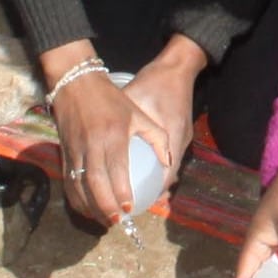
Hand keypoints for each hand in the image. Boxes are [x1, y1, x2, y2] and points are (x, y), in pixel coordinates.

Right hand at [45, 62, 163, 226]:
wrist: (75, 82)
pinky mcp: (64, 152)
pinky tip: (86, 208)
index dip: (121, 192)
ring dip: (89, 207)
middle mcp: (91, 145)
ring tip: (103, 220)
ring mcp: (74, 150)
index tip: (128, 208)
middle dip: (105, 207)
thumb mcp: (138, 114)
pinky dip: (75, 199)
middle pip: (95, 184)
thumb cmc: (110, 99)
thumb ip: (156, 138)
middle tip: (116, 221)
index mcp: (112, 136)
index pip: (115, 170)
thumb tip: (166, 163)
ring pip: (78, 186)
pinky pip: (68, 181)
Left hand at [123, 37, 206, 193]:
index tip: (129, 204)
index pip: (164, 175)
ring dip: (152, 186)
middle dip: (149, 195)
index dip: (148, 192)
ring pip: (167, 172)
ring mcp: (182, 141)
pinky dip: (156, 172)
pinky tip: (140, 174)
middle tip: (125, 207)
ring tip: (132, 197)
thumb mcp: (135, 102)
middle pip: (166, 179)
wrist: (177, 69)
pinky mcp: (180, 137)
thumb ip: (119, 123)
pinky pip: (167, 161)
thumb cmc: (156, 83)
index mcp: (172, 136)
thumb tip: (95, 143)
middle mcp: (180, 143)